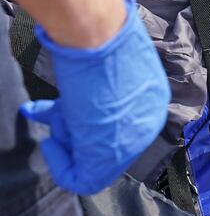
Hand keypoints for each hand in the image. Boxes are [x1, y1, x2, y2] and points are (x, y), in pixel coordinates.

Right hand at [20, 0, 169, 194]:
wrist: (99, 36)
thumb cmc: (102, 41)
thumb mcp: (108, 66)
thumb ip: (102, 88)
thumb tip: (82, 99)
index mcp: (153, 99)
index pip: (122, 125)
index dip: (89, 120)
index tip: (67, 111)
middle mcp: (148, 121)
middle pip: (106, 141)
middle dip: (76, 130)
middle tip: (58, 113)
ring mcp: (132, 140)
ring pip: (94, 160)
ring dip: (67, 140)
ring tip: (55, 115)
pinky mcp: (109, 154)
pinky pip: (84, 179)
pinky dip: (61, 166)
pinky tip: (50, 143)